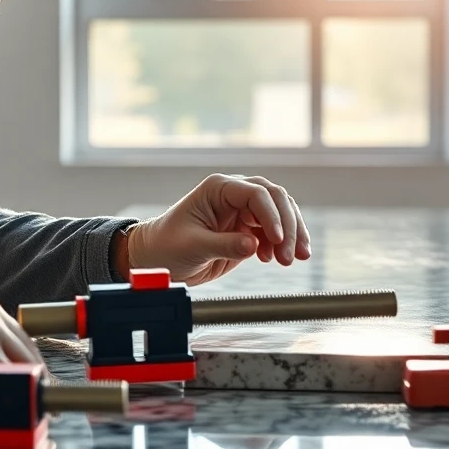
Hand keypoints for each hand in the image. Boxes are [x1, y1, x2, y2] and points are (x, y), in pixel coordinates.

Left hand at [126, 174, 310, 285]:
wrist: (157, 258)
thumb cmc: (166, 246)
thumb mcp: (193, 246)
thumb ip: (224, 245)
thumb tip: (253, 246)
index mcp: (218, 188)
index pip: (256, 194)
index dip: (272, 215)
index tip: (279, 240)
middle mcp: (233, 195)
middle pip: (275, 199)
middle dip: (288, 226)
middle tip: (291, 255)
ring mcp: (242, 211)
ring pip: (280, 214)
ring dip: (291, 235)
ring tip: (291, 259)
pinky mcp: (246, 229)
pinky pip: (273, 232)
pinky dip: (280, 244)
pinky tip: (274, 259)